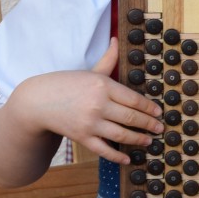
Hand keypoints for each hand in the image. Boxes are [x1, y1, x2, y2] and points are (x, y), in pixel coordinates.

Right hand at [12, 39, 163, 163]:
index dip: (149, 108)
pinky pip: (104, 149)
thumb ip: (108, 59)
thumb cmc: (66, 84)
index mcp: (102, 85)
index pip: (133, 99)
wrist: (38, 102)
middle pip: (131, 117)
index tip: (158, 112)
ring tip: (149, 141)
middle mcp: (98, 105)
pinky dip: (117, 156)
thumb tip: (117, 39)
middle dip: (149, 124)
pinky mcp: (81, 137)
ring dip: (138, 139)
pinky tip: (128, 158)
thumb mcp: (90, 71)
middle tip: (160, 128)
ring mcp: (90, 123)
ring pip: (121, 135)